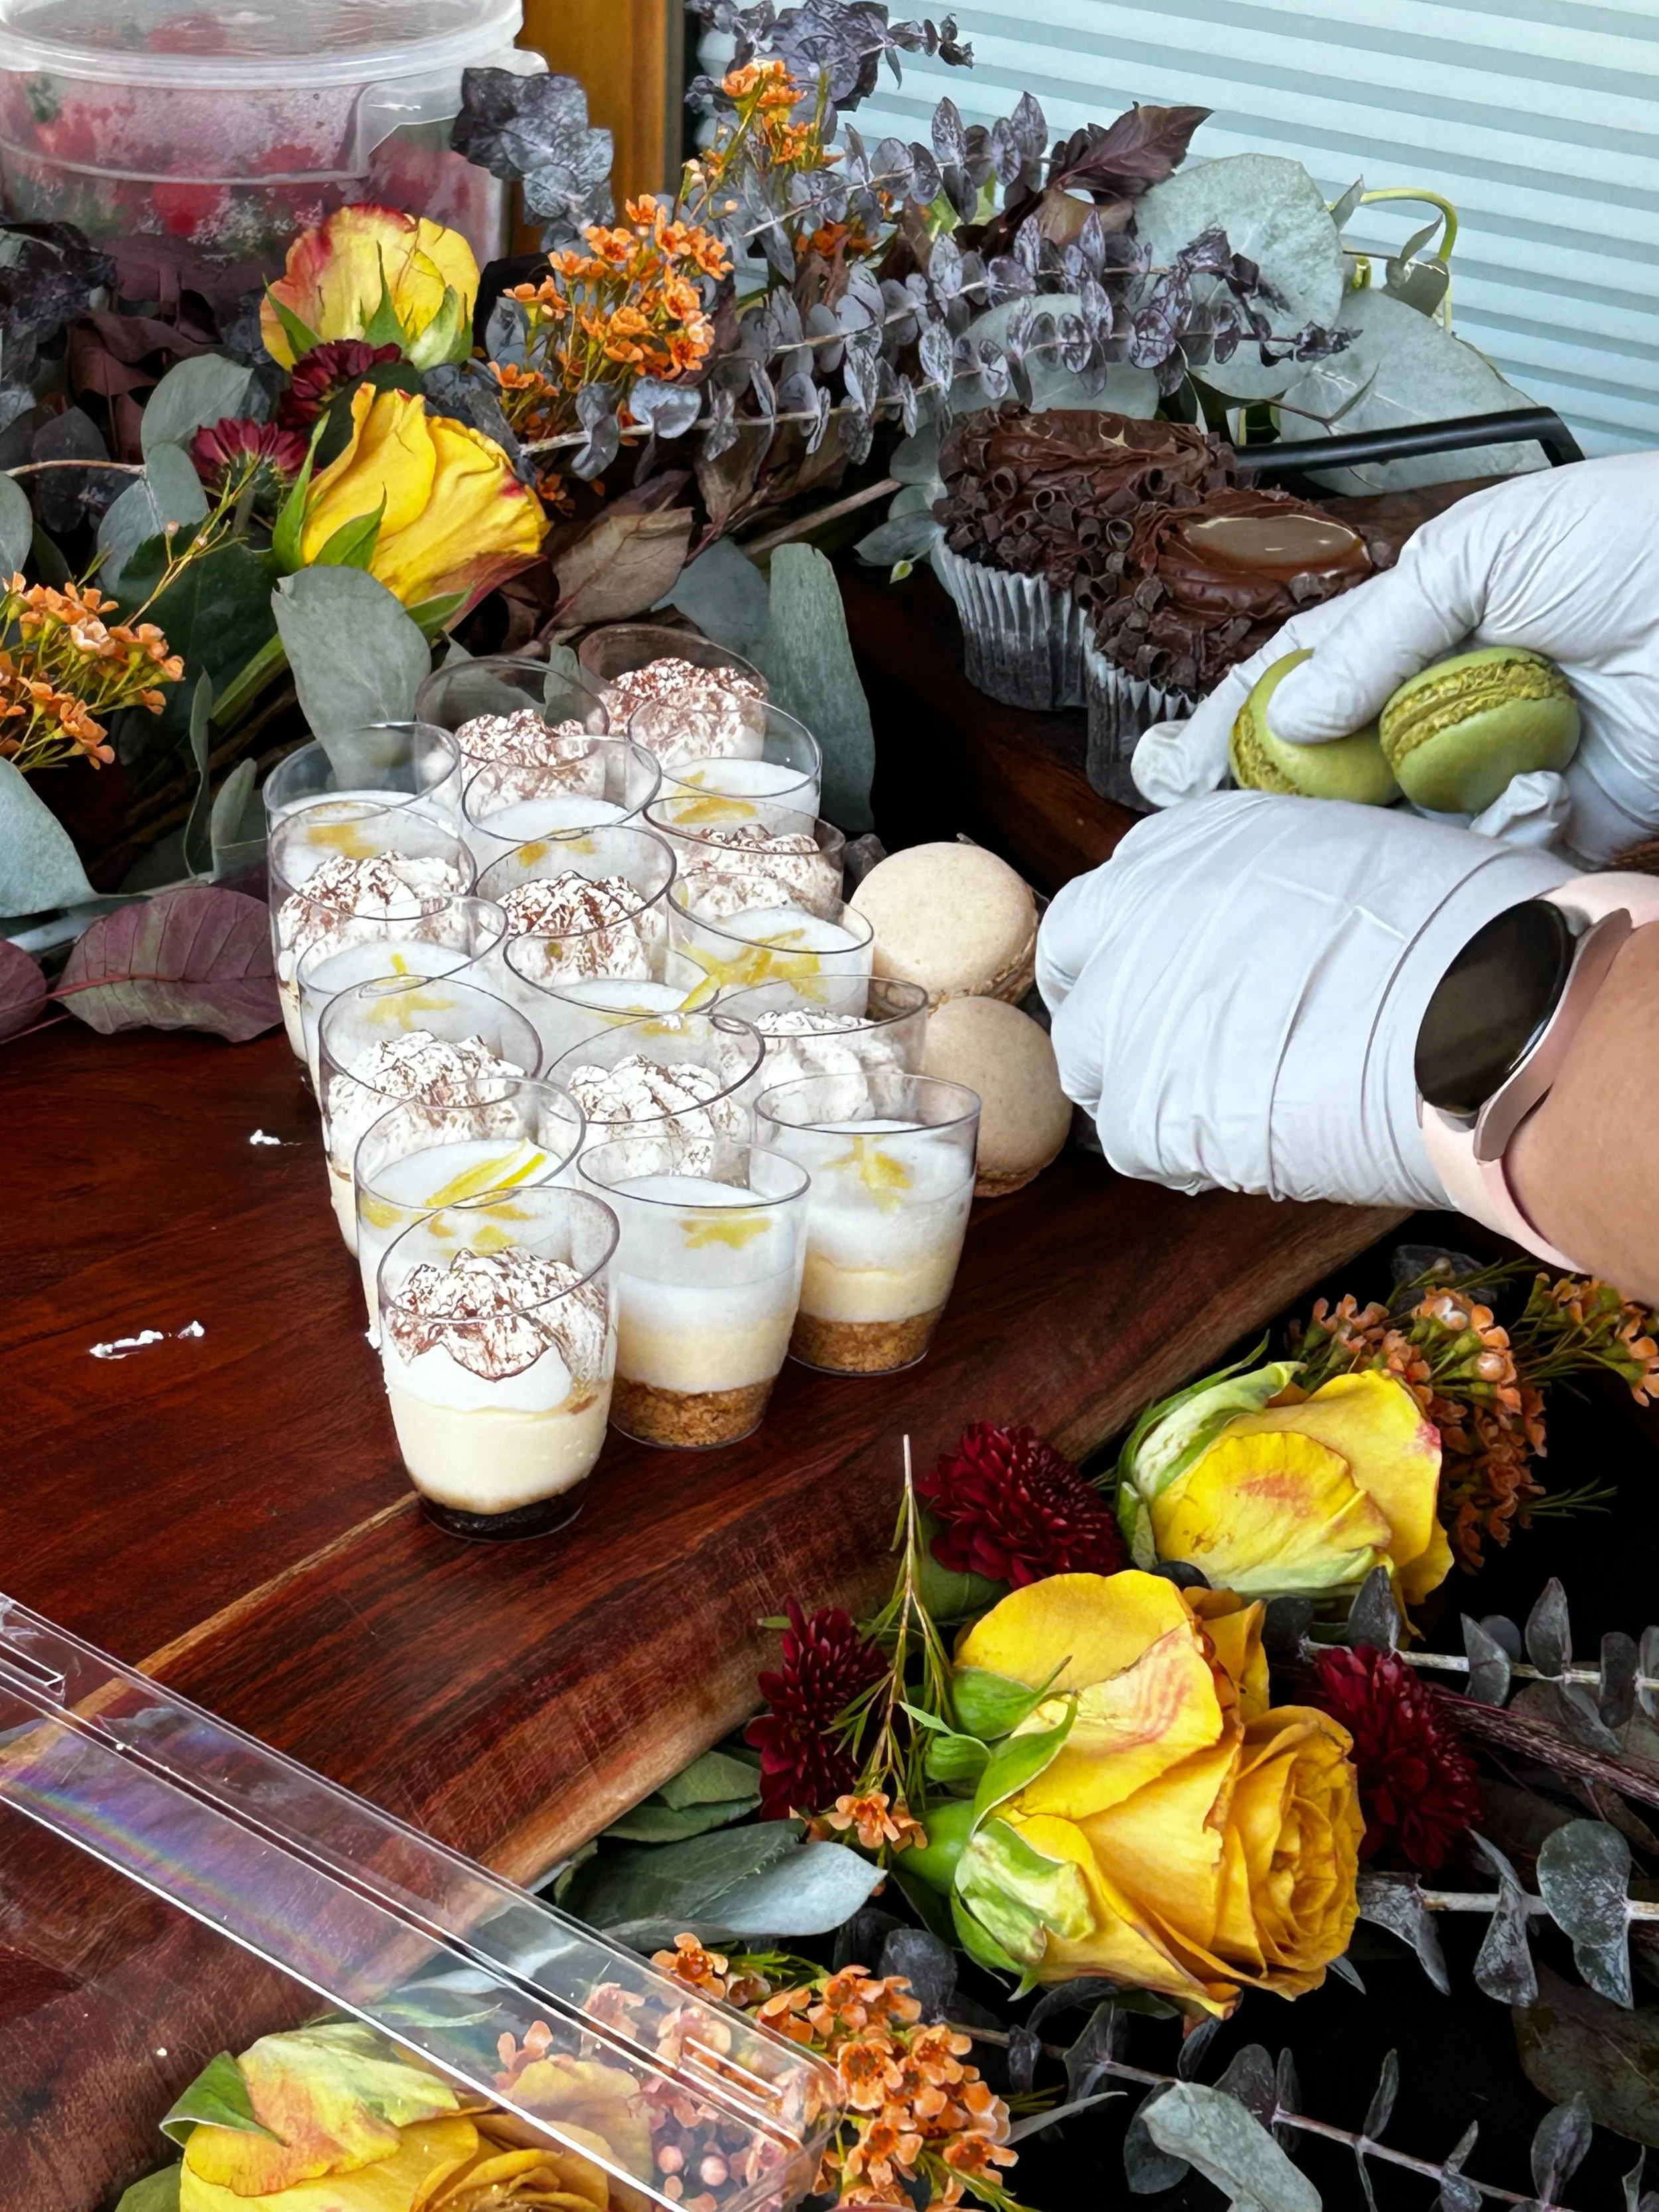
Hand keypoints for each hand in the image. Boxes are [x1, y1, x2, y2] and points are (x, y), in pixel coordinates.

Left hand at [1036, 791, 1574, 1207]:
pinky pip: (1135, 1141)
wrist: (1476, 1003)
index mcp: (1178, 847)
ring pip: (1095, 1067)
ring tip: (1233, 1101)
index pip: (1106, 908)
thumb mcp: (1341, 856)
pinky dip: (1182, 1152)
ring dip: (1148, 1087)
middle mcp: (1129, 917)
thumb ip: (1265, 891)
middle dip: (1123, 1020)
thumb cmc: (1446, 924)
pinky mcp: (1141, 1110)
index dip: (1134, 956)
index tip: (1174, 985)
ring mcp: (1124, 1015)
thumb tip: (1272, 928)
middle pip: (1082, 985)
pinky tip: (1249, 1144)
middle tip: (1192, 1053)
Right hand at [1131, 453, 1658, 863]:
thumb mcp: (1483, 552)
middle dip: (1289, 802)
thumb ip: (1379, 634)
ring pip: (1399, 823)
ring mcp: (1488, 764)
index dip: (1238, 721)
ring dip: (1388, 827)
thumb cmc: (1635, 540)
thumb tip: (1294, 711)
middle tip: (1239, 835)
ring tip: (1391, 815)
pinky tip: (1533, 793)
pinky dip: (1496, 833)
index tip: (1181, 770)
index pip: (1302, 676)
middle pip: (1335, 766)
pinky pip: (1485, 852)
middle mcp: (1440, 701)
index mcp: (1417, 623)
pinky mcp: (1549, 819)